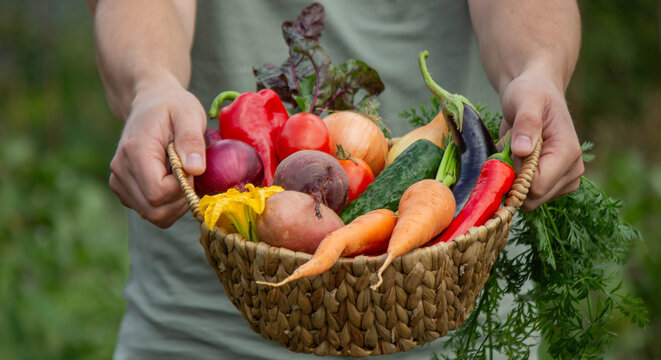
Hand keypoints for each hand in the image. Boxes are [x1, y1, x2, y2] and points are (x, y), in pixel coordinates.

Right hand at [109, 75, 206, 227]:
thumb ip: (191, 140)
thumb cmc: (172, 107)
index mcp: (135, 151)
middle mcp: (121, 169)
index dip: (182, 189)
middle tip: (190, 174)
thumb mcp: (189, 114)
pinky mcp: (123, 189)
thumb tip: (195, 169)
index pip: (157, 193)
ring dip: (176, 204)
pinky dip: (167, 204)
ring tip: (182, 176)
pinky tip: (172, 181)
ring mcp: (119, 181)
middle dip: (181, 200)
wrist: (151, 102)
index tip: (191, 168)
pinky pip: (149, 212)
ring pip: (153, 215)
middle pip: (155, 211)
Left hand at [499, 70, 583, 210]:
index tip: (511, 153)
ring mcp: (565, 180)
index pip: (538, 187)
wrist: (535, 92)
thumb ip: (526, 123)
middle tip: (512, 151)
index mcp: (568, 153)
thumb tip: (523, 150)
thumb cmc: (531, 93)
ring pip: (530, 200)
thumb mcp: (525, 100)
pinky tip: (519, 161)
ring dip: (515, 180)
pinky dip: (518, 182)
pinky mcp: (555, 185)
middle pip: (533, 198)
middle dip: (515, 179)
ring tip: (517, 153)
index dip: (516, 176)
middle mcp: (572, 170)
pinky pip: (529, 197)